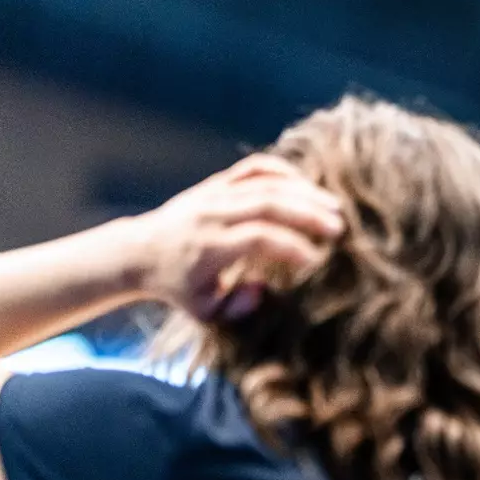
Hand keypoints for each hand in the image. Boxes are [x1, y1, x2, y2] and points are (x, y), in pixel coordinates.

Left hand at [128, 154, 344, 320]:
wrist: (140, 251)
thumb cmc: (178, 287)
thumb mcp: (202, 311)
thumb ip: (235, 308)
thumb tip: (262, 288)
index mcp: (208, 247)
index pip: (257, 238)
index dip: (290, 247)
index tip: (317, 261)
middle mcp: (212, 214)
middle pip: (267, 204)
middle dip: (307, 214)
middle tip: (339, 228)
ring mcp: (215, 193)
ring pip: (266, 183)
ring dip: (305, 193)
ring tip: (335, 207)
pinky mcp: (218, 182)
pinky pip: (255, 168)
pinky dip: (284, 172)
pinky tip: (308, 186)